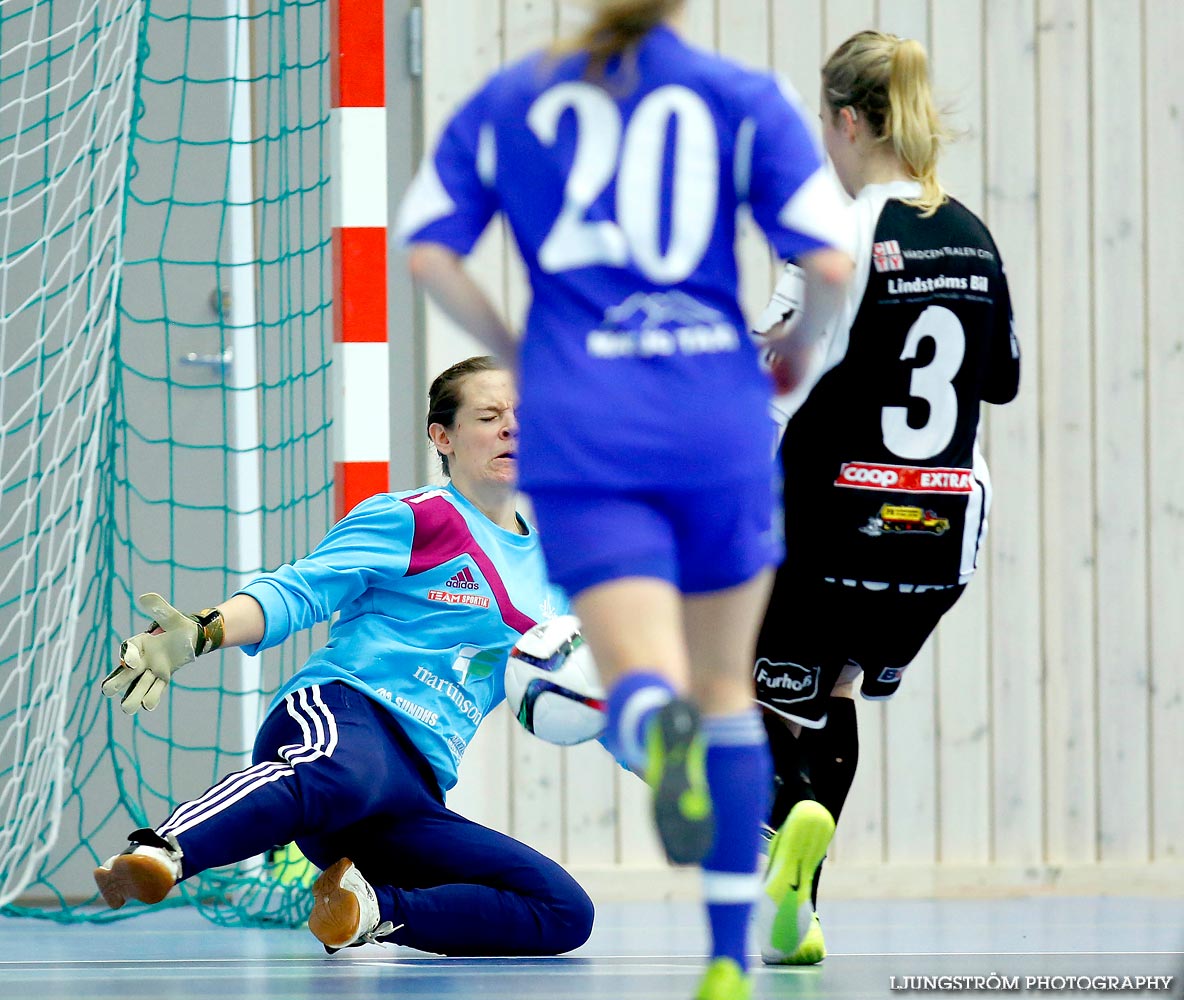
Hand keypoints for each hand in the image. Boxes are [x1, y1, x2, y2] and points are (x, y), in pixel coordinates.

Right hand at [102, 593, 199, 713]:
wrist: (192, 637)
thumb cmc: (179, 626)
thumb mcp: (171, 616)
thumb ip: (159, 608)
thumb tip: (144, 597)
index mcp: (140, 642)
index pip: (129, 649)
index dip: (128, 656)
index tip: (130, 662)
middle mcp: (142, 659)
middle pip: (126, 672)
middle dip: (117, 681)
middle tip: (107, 690)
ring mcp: (151, 670)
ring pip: (140, 685)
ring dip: (134, 695)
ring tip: (128, 708)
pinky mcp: (163, 678)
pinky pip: (156, 689)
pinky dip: (153, 697)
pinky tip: (148, 706)